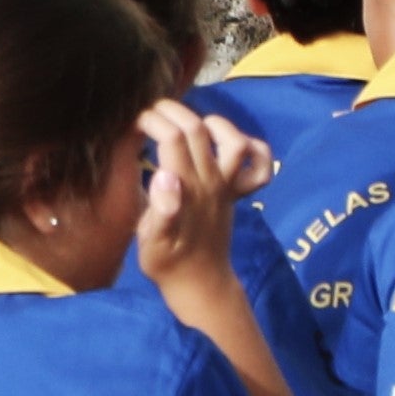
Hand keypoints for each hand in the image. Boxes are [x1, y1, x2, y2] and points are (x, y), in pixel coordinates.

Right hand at [133, 102, 266, 294]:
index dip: (152, 121)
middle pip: (197, 129)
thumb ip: (158, 210)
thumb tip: (164, 176)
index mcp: (184, 189)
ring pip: (233, 141)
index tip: (133, 123)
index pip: (171, 138)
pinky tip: (234, 144)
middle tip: (151, 113)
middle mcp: (210, 182)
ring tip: (188, 122)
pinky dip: (255, 149)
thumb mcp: (150, 242)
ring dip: (213, 122)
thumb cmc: (166, 262)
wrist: (200, 285)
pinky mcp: (237, 194)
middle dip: (172, 110)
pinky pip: (260, 169)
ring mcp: (227, 187)